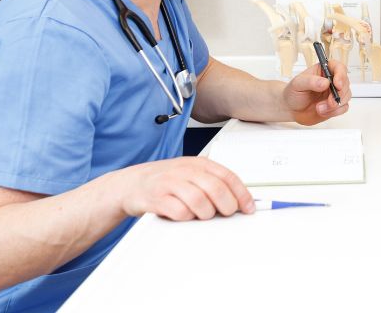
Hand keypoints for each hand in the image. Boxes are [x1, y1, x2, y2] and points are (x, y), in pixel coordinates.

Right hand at [119, 157, 254, 220]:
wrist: (131, 184)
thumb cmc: (166, 181)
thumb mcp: (191, 175)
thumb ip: (213, 183)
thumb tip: (240, 200)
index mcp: (198, 163)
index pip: (227, 176)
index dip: (242, 193)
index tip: (249, 207)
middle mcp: (184, 170)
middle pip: (215, 188)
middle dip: (227, 205)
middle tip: (227, 213)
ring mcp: (169, 183)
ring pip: (199, 200)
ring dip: (206, 212)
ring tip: (204, 215)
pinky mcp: (156, 198)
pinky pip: (178, 211)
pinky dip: (186, 217)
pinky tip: (185, 215)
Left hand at [282, 58, 350, 124]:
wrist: (291, 109)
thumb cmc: (293, 93)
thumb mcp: (298, 84)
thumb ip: (310, 81)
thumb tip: (325, 82)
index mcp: (323, 70)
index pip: (339, 67)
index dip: (341, 75)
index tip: (337, 84)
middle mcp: (331, 81)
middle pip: (345, 83)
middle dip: (339, 94)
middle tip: (329, 101)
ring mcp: (334, 93)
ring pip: (346, 96)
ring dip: (335, 105)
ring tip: (320, 108)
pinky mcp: (335, 105)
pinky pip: (343, 108)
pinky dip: (334, 112)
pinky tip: (322, 111)